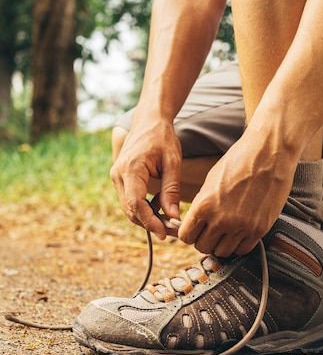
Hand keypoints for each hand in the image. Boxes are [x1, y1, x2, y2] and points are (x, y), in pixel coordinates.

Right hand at [110, 115, 181, 238]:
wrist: (149, 121)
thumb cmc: (163, 138)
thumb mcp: (173, 162)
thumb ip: (171, 189)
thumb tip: (172, 216)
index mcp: (131, 168)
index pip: (136, 203)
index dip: (150, 222)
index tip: (165, 233)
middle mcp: (118, 175)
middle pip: (131, 210)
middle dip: (151, 224)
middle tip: (173, 231)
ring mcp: (116, 178)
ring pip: (129, 209)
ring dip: (148, 219)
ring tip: (170, 223)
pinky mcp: (120, 180)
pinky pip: (130, 201)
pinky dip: (144, 210)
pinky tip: (161, 210)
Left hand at [178, 128, 297, 255]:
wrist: (269, 154)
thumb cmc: (239, 161)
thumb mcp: (211, 180)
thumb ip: (202, 204)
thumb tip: (195, 222)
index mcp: (204, 205)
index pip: (186, 236)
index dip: (189, 233)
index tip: (194, 230)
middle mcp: (222, 219)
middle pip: (203, 247)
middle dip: (204, 239)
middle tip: (210, 230)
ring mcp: (242, 226)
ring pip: (222, 252)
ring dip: (221, 243)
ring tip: (225, 231)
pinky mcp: (260, 229)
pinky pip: (243, 249)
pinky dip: (238, 244)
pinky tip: (239, 232)